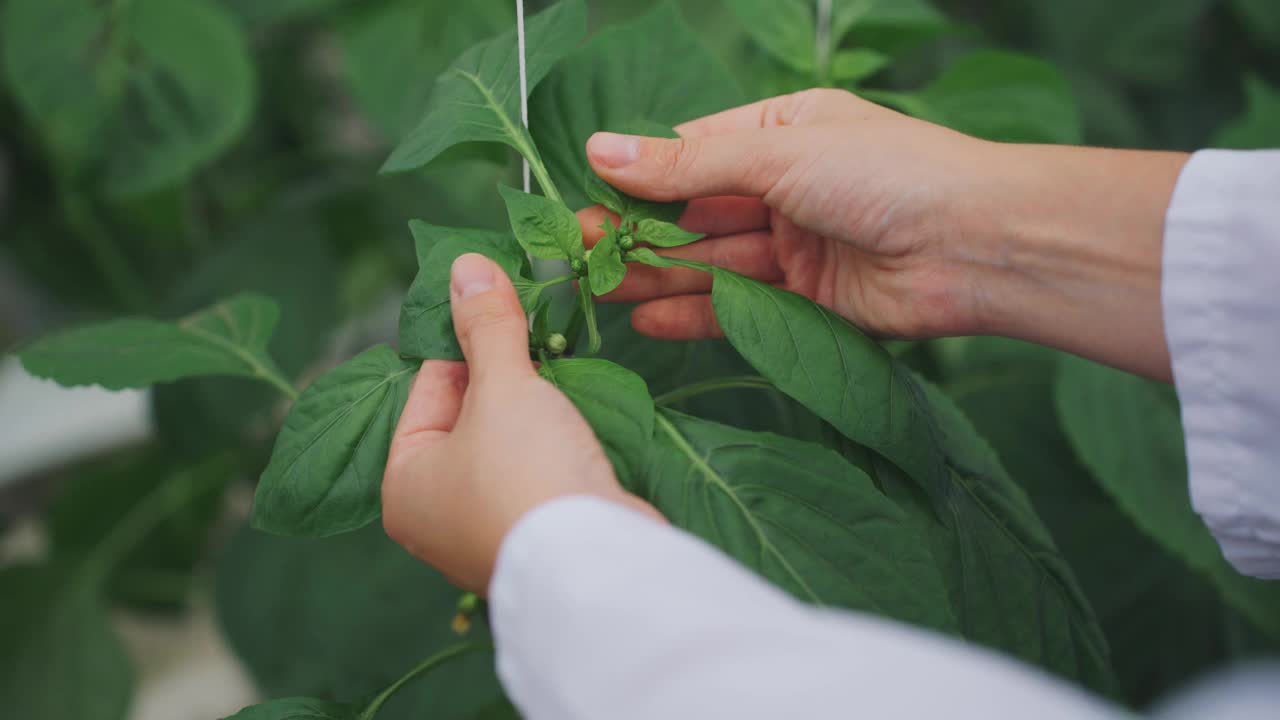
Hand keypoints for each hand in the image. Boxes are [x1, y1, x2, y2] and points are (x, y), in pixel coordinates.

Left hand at [381, 253, 659, 592]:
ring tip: (562, 374)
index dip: (468, 343)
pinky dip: (555, 447)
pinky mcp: (537, 539)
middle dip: (506, 378)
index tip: (504, 309)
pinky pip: (537, 476)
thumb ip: (486, 326)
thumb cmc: (526, 473)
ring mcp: (487, 532)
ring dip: (535, 411)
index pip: (429, 386)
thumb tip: (464, 264)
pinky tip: (578, 423)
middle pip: (468, 417)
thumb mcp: (503, 386)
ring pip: (507, 446)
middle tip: (540, 339)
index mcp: (403, 484)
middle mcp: (436, 516)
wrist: (596, 562)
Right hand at [580, 88, 996, 339]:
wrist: (975, 245)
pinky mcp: (809, 301)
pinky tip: (647, 319)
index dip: (638, 175)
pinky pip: (740, 308)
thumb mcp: (777, 156)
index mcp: (784, 133)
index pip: (692, 152)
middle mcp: (787, 188)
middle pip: (696, 212)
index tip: (584, 196)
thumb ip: (687, 166)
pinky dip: (695, 314)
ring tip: (600, 288)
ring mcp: (797, 246)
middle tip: (578, 251)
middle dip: (638, 231)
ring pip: (712, 261)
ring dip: (657, 274)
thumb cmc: (886, 174)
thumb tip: (601, 151)